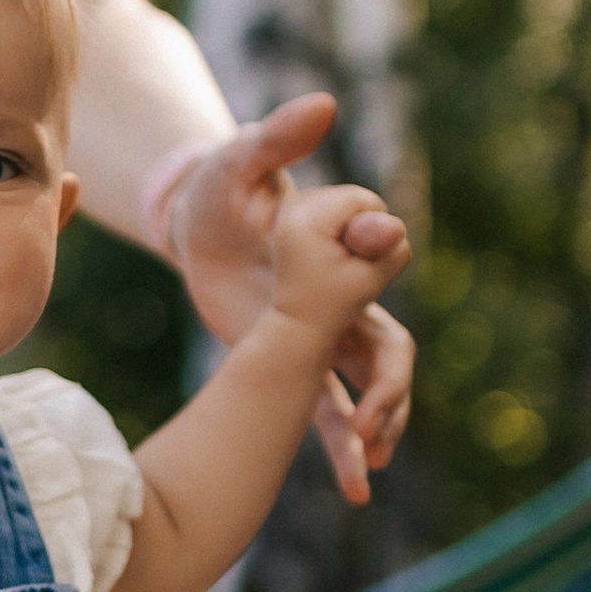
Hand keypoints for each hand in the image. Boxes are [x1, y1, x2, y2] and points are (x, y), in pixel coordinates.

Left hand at [167, 97, 414, 505]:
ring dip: (380, 422)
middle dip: (388, 383)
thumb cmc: (221, 187)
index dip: (376, 255)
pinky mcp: (300, 363)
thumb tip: (324, 102)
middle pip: (391, 341)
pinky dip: (346, 448)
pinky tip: (358, 489)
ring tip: (371, 465)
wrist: (200, 228)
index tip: (371, 256)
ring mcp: (328, 332)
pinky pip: (330, 412)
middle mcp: (347, 291)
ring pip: (373, 384)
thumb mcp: (237, 161)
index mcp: (337, 239)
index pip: (379, 247)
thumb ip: (276, 138)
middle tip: (374, 417)